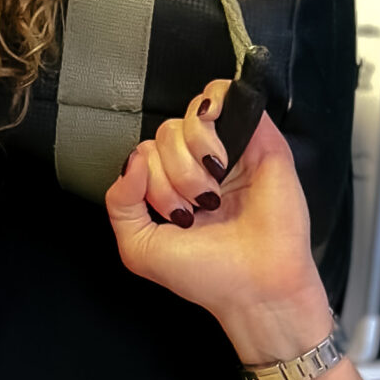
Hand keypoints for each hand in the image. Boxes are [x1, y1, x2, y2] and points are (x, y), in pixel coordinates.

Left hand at [103, 80, 331, 361]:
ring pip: (189, 115)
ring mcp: (230, 147)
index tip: (176, 218)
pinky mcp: (259, 136)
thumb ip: (120, 203)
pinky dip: (211, 117)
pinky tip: (218, 156)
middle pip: (164, 134)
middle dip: (172, 177)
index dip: (151, 184)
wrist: (256, 285)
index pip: (144, 154)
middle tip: (197, 210)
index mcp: (172, 186)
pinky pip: (222, 93)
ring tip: (214, 194)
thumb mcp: (139, 248)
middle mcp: (200, 163)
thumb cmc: (206, 273)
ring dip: (192, 159)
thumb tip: (134, 159)